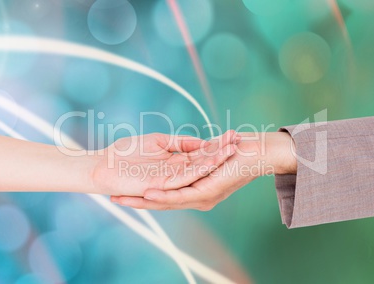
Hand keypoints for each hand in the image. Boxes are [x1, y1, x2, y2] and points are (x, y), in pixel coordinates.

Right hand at [110, 132, 295, 209]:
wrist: (261, 153)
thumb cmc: (235, 148)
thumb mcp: (208, 148)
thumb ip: (192, 149)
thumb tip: (181, 147)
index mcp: (195, 187)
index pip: (163, 191)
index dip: (142, 191)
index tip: (121, 188)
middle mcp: (196, 195)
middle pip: (161, 200)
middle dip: (137, 200)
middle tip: (113, 197)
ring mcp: (202, 196)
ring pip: (168, 201)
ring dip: (145, 201)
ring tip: (122, 199)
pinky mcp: (208, 192)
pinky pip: (183, 195)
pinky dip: (165, 196)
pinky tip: (148, 195)